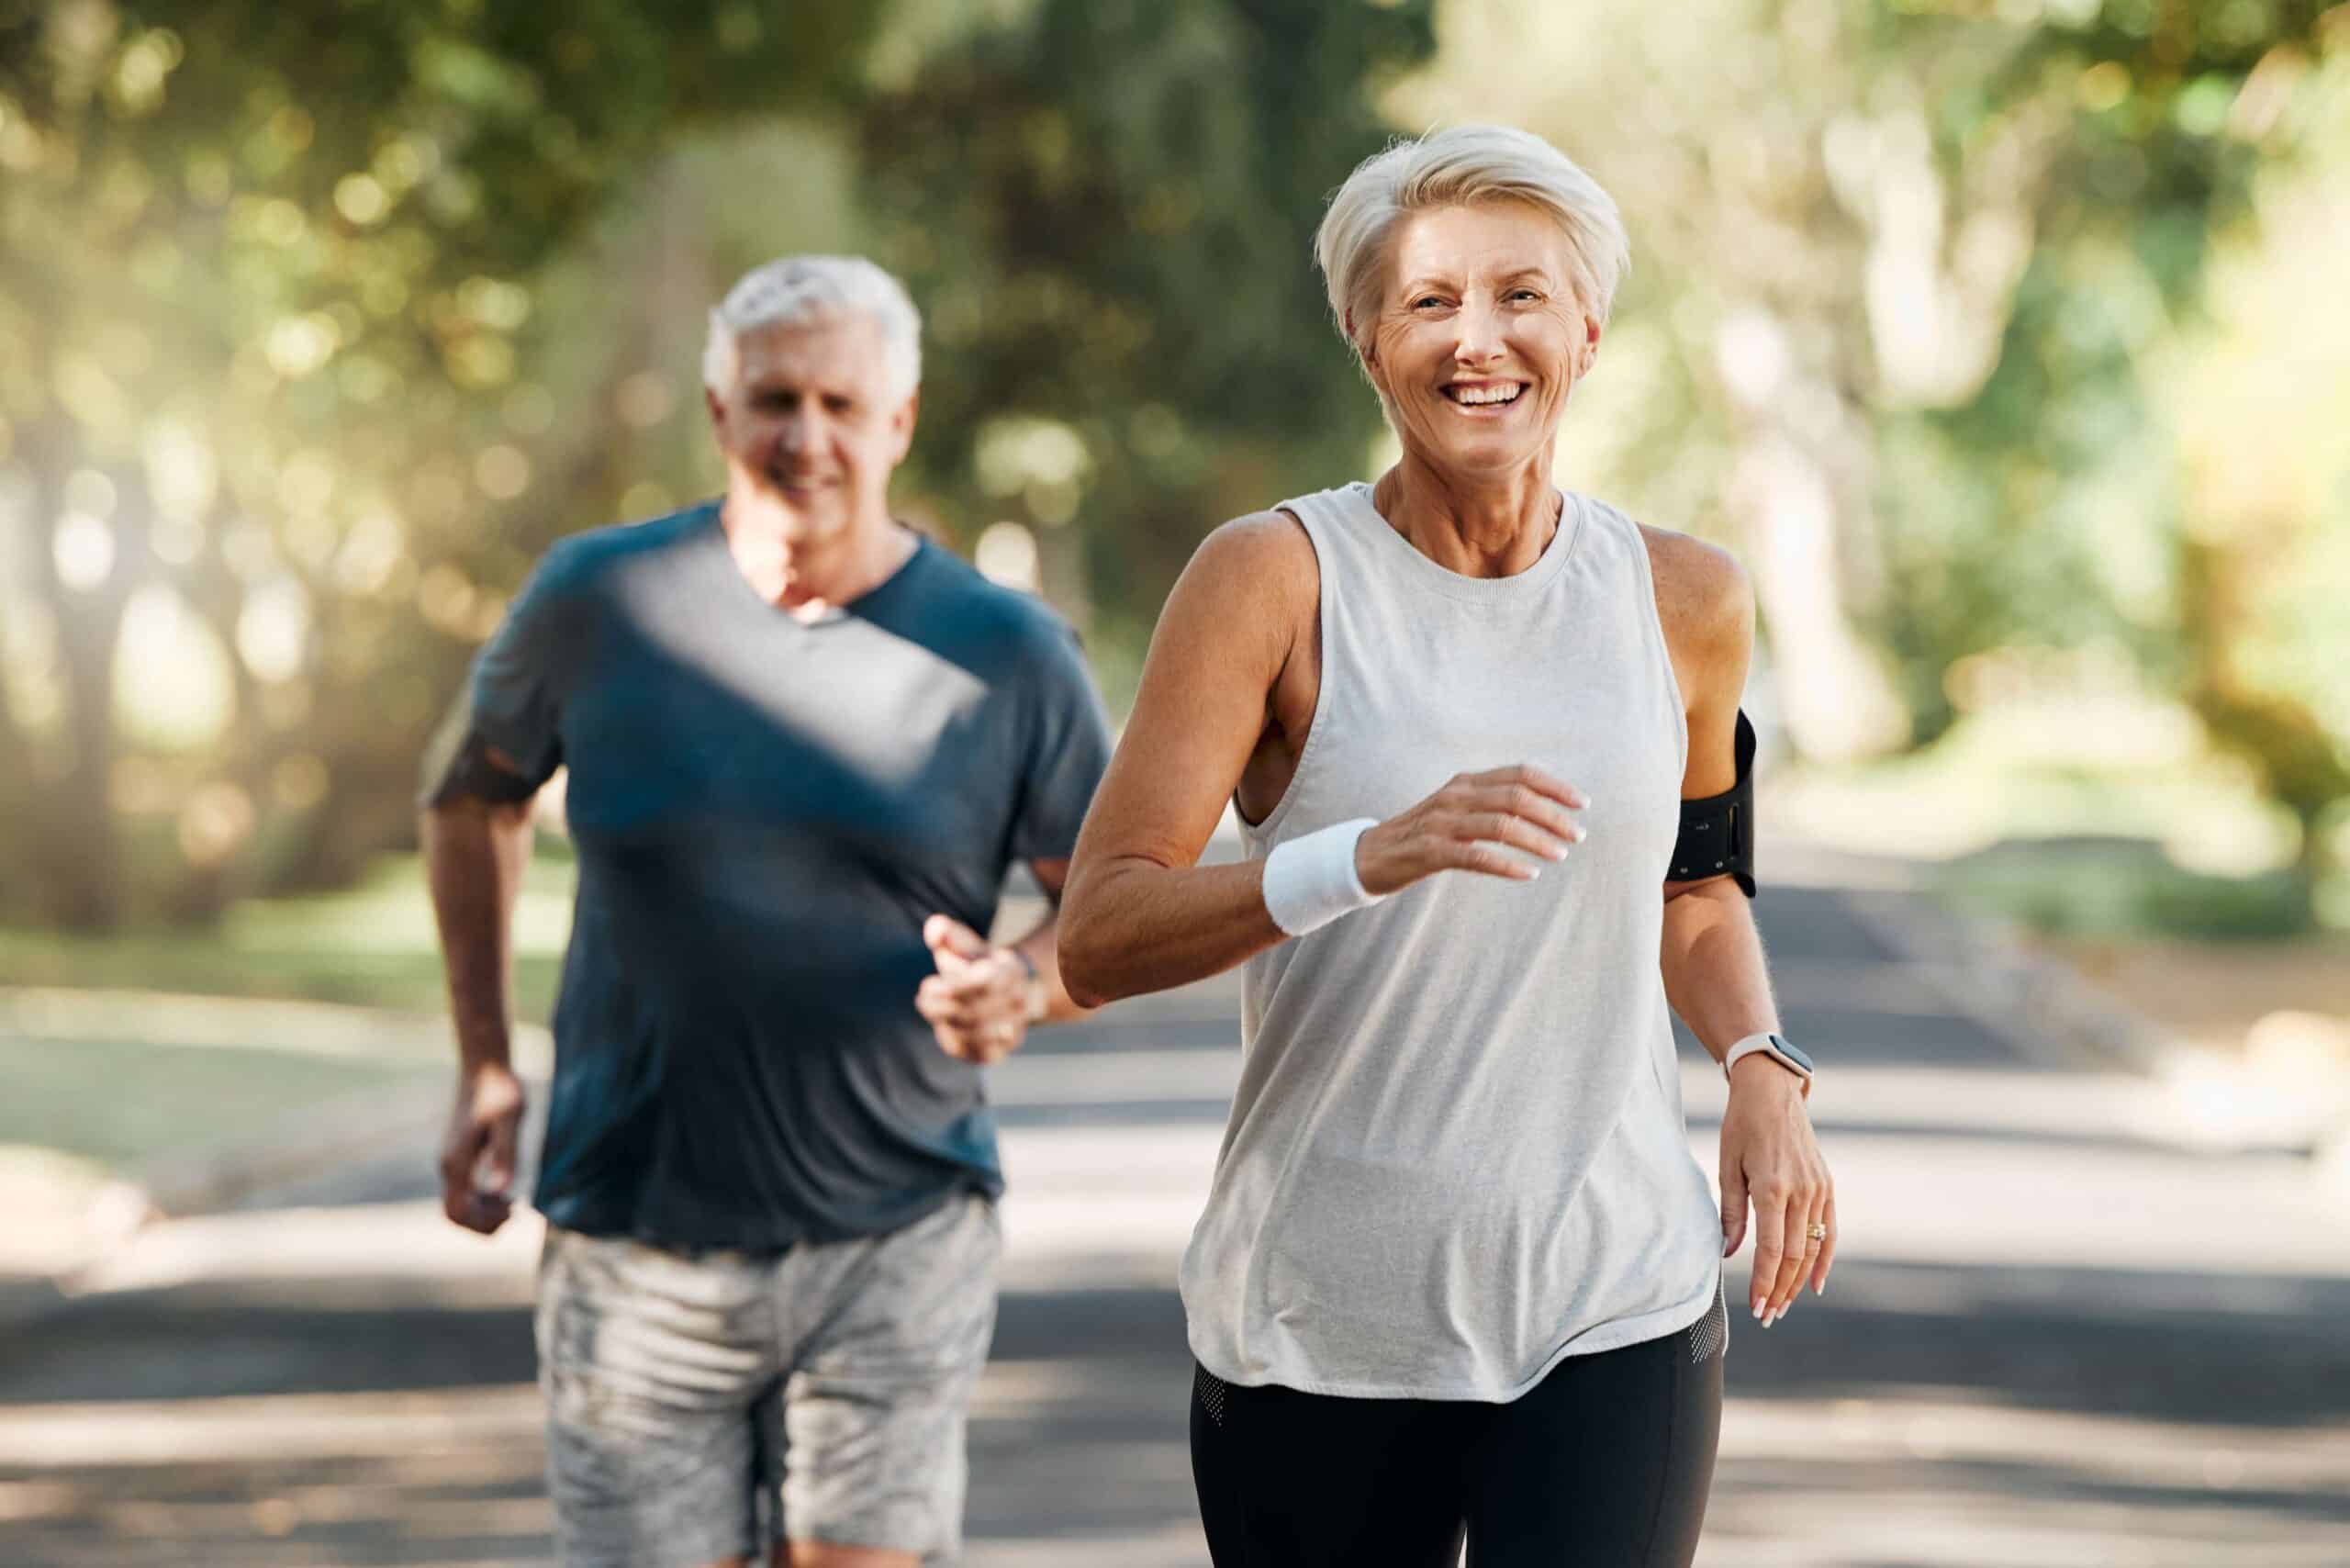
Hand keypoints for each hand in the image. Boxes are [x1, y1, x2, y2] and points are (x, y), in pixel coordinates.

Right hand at [439, 1061, 524, 1234]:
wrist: (485, 1068)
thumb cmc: (501, 1090)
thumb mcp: (511, 1120)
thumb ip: (505, 1154)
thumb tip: (500, 1191)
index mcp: (456, 1161)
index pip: (458, 1212)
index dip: (484, 1223)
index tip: (513, 1211)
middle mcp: (447, 1166)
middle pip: (454, 1215)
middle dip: (483, 1224)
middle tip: (515, 1212)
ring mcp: (450, 1162)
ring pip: (456, 1207)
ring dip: (482, 1214)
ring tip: (513, 1205)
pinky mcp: (457, 1158)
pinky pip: (462, 1194)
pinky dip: (480, 1203)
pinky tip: (504, 1194)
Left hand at [917, 915, 1033, 1064]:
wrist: (1007, 990)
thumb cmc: (977, 964)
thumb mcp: (965, 944)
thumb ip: (947, 933)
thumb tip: (934, 929)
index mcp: (1011, 972)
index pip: (984, 985)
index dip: (953, 987)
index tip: (928, 984)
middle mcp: (1019, 1002)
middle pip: (975, 1012)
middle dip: (941, 1007)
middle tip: (924, 997)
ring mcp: (1014, 1028)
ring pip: (974, 1034)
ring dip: (945, 1023)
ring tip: (931, 1008)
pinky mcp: (1002, 1050)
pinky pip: (978, 1053)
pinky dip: (955, 1042)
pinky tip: (944, 1028)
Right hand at [1354, 764, 1588, 895]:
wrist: (1370, 855)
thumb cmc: (1422, 834)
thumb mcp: (1456, 809)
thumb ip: (1490, 803)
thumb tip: (1540, 809)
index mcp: (1466, 782)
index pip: (1520, 774)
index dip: (1555, 786)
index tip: (1582, 804)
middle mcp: (1456, 796)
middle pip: (1516, 798)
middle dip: (1553, 816)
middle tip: (1577, 835)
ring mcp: (1442, 823)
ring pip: (1501, 826)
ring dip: (1537, 840)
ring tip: (1560, 854)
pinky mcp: (1431, 851)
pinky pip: (1477, 857)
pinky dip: (1507, 866)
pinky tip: (1528, 874)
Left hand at [1718, 1055, 1834, 1325]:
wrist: (1773, 1092)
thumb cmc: (1741, 1126)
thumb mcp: (1727, 1165)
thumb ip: (1730, 1212)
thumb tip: (1727, 1253)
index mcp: (1771, 1187)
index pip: (1770, 1250)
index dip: (1765, 1282)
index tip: (1756, 1307)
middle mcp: (1800, 1192)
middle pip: (1794, 1256)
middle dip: (1780, 1290)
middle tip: (1767, 1315)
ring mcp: (1818, 1190)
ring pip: (1812, 1249)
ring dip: (1797, 1282)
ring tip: (1783, 1305)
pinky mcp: (1827, 1187)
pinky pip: (1830, 1232)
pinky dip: (1823, 1260)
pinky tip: (1814, 1285)